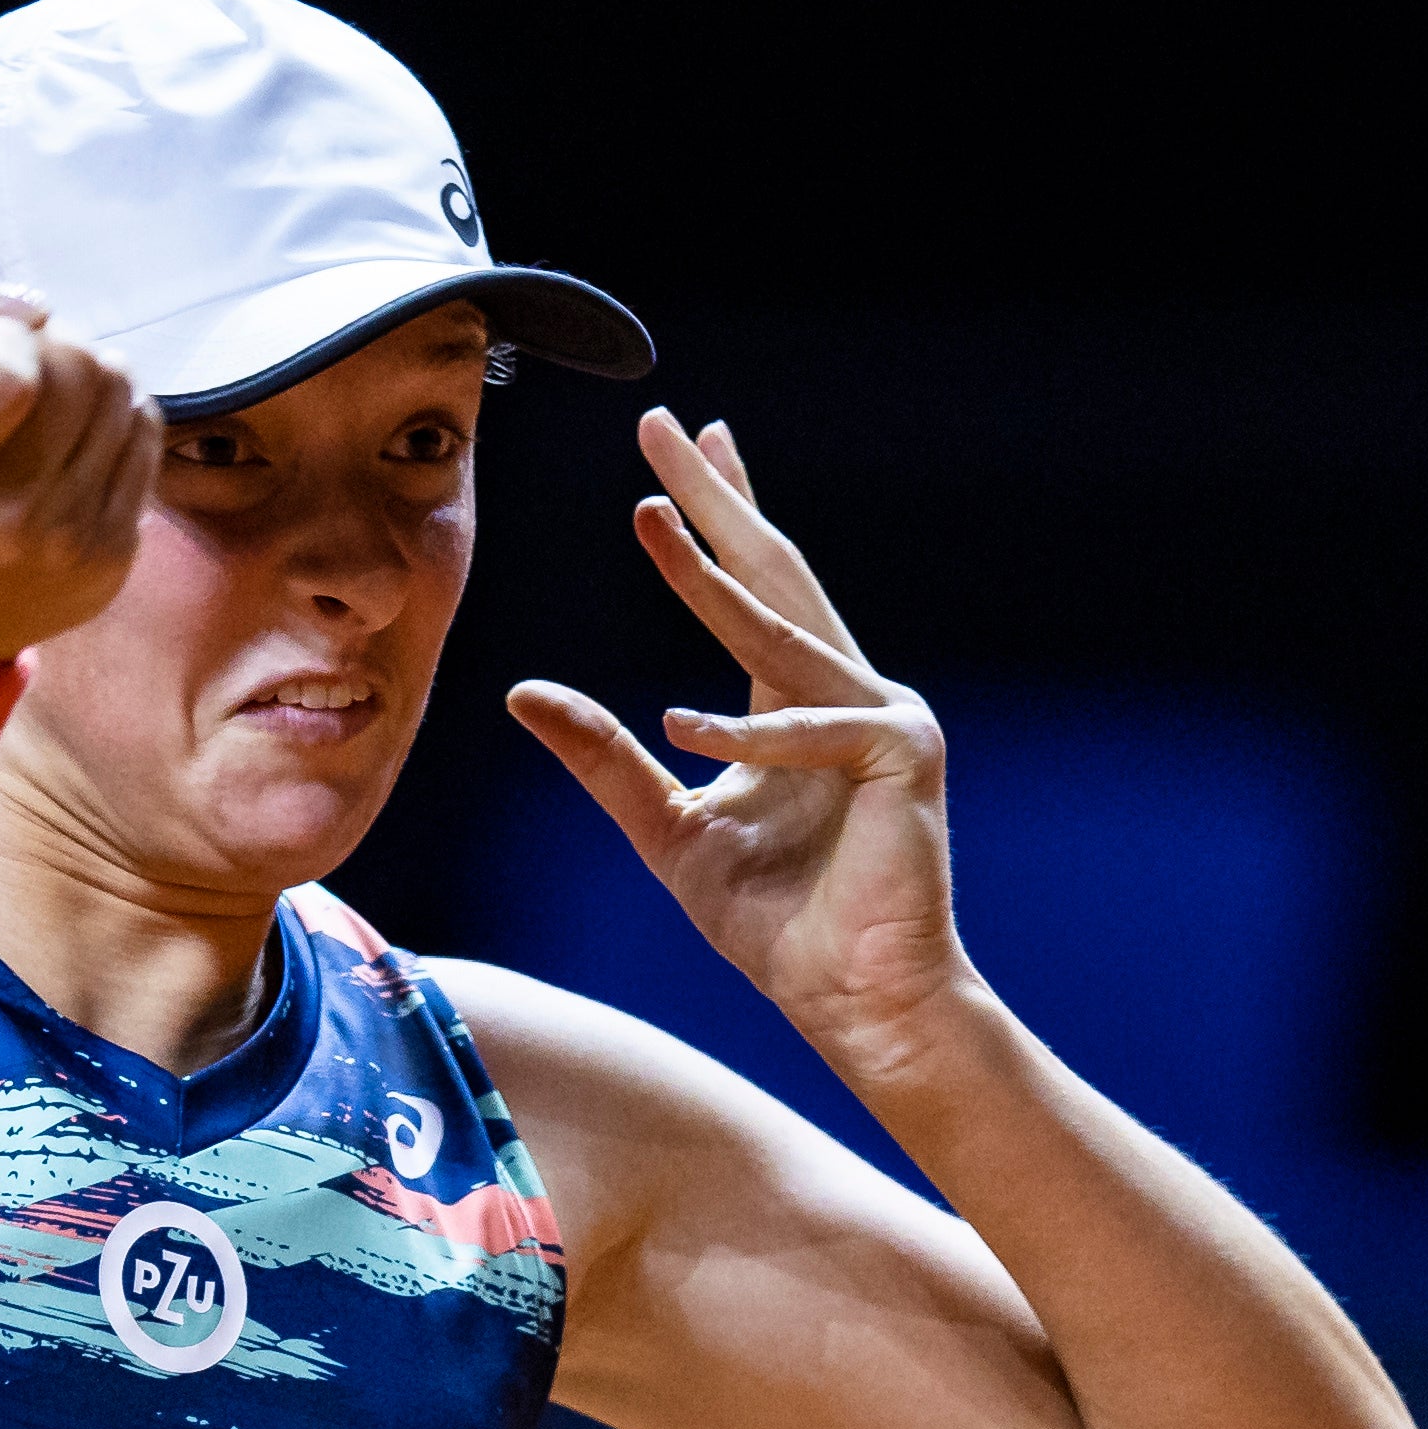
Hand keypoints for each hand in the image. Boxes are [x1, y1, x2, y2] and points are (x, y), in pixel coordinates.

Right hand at [0, 258, 158, 662]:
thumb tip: (22, 297)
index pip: (7, 374)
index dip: (8, 336)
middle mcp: (9, 520)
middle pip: (80, 371)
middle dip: (57, 341)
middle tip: (32, 352)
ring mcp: (70, 542)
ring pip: (123, 395)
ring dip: (93, 372)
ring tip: (57, 389)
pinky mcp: (114, 555)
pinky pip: (144, 439)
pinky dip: (119, 416)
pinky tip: (83, 429)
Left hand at [510, 409, 974, 1046]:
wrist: (855, 1001)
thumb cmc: (775, 924)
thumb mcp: (665, 829)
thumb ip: (603, 758)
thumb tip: (522, 691)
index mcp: (794, 703)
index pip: (755, 586)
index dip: (721, 510)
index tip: (691, 440)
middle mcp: (845, 693)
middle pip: (775, 574)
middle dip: (718, 498)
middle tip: (667, 427)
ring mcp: (882, 721)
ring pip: (785, 634)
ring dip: (715, 579)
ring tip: (651, 521)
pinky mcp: (905, 761)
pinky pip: (815, 729)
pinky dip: (750, 730)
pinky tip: (687, 724)